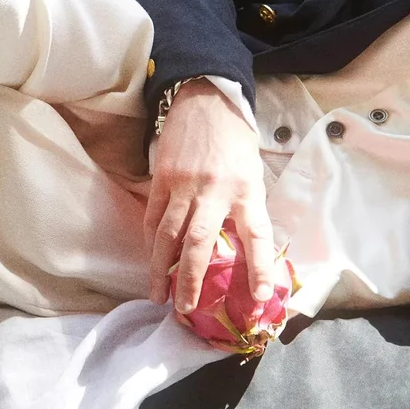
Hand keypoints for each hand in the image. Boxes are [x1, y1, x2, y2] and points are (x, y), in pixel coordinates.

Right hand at [146, 80, 274, 312]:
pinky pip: (153, 217)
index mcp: (246, 190)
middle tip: (185, 309)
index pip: (257, 235)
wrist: (207, 99)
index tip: (258, 298)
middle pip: (200, 243)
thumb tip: (246, 252)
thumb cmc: (236, 141)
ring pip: (167, 235)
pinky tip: (151, 260)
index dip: (259, 268)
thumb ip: (248, 209)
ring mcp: (184, 185)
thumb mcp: (253, 174)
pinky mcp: (162, 178)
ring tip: (158, 296)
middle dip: (191, 280)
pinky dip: (150, 242)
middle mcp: (215, 191)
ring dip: (160, 269)